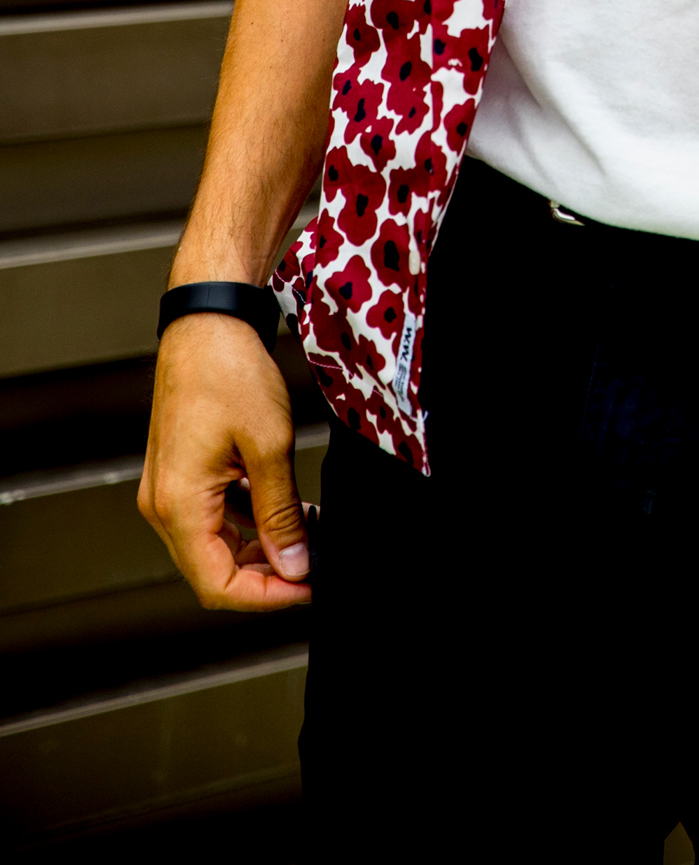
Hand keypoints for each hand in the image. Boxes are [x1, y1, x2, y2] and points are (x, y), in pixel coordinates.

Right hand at [139, 315, 311, 611]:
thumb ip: (281, 514)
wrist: (208, 320)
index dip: (266, 596)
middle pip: (214, 570)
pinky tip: (287, 507)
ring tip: (308, 530)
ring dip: (260, 546)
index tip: (307, 588)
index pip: (216, 586)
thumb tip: (295, 565)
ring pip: (215, 544)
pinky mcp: (181, 472)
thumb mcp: (269, 446)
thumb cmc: (229, 371)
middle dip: (267, 573)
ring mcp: (169, 488)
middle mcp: (163, 505)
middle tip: (314, 560)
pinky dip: (249, 519)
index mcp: (177, 507)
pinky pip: (213, 515)